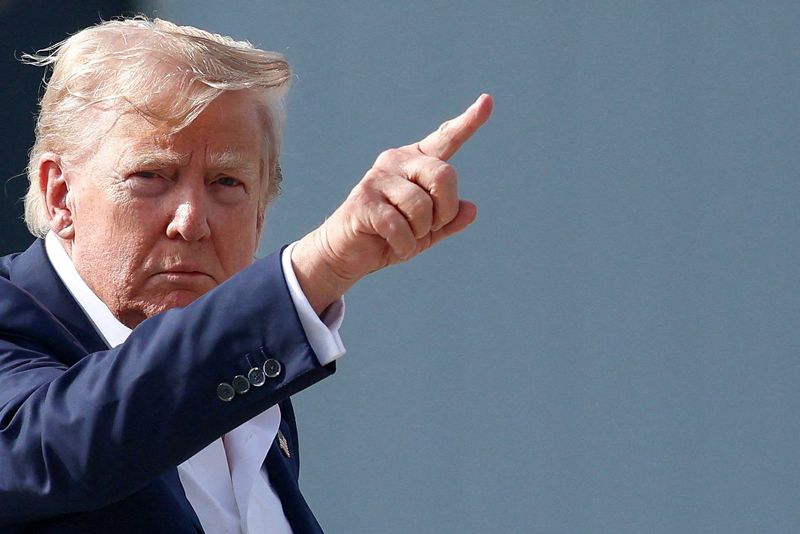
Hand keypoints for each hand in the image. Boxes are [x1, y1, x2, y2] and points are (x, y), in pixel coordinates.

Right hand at [292, 94, 493, 313]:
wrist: (346, 255)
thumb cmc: (388, 239)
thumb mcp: (426, 233)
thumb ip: (449, 221)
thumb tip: (471, 209)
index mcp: (415, 163)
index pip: (445, 139)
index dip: (468, 122)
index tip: (487, 101)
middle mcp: (396, 161)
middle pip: (444, 175)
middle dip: (445, 211)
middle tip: (430, 228)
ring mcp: (377, 178)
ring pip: (422, 205)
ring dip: (420, 232)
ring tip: (405, 238)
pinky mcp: (362, 200)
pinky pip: (400, 226)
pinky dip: (404, 245)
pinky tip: (394, 247)